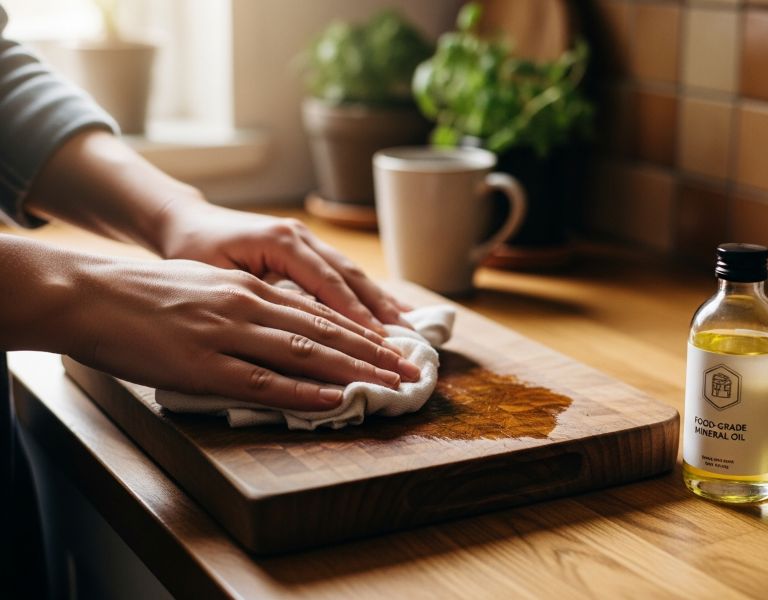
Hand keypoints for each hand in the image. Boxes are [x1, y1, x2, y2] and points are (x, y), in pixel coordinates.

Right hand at [2, 237, 419, 409]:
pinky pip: (263, 381)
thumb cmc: (144, 293)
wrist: (89, 293)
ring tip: (388, 386)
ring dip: (353, 372)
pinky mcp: (204, 364)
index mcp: (249, 287)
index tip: (392, 346)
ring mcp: (228, 334)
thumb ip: (243, 301)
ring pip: (306, 353)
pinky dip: (303, 392)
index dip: (361, 331)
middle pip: (325, 331)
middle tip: (408, 370)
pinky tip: (333, 399)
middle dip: (373, 353)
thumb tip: (276, 321)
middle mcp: (248, 305)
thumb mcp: (205, 284)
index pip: (319, 310)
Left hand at [160, 203, 411, 333]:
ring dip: (382, 305)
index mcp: (280, 242)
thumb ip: (254, 301)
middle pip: (350, 279)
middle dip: (380, 314)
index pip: (327, 283)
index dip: (355, 316)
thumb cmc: (190, 251)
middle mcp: (301, 237)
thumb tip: (292, 336)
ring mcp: (307, 240)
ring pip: (353, 275)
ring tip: (409, 332)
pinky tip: (390, 313)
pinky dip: (369, 296)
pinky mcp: (308, 249)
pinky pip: (344, 274)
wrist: (185, 221)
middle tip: (404, 347)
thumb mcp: (213, 277)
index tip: (379, 344)